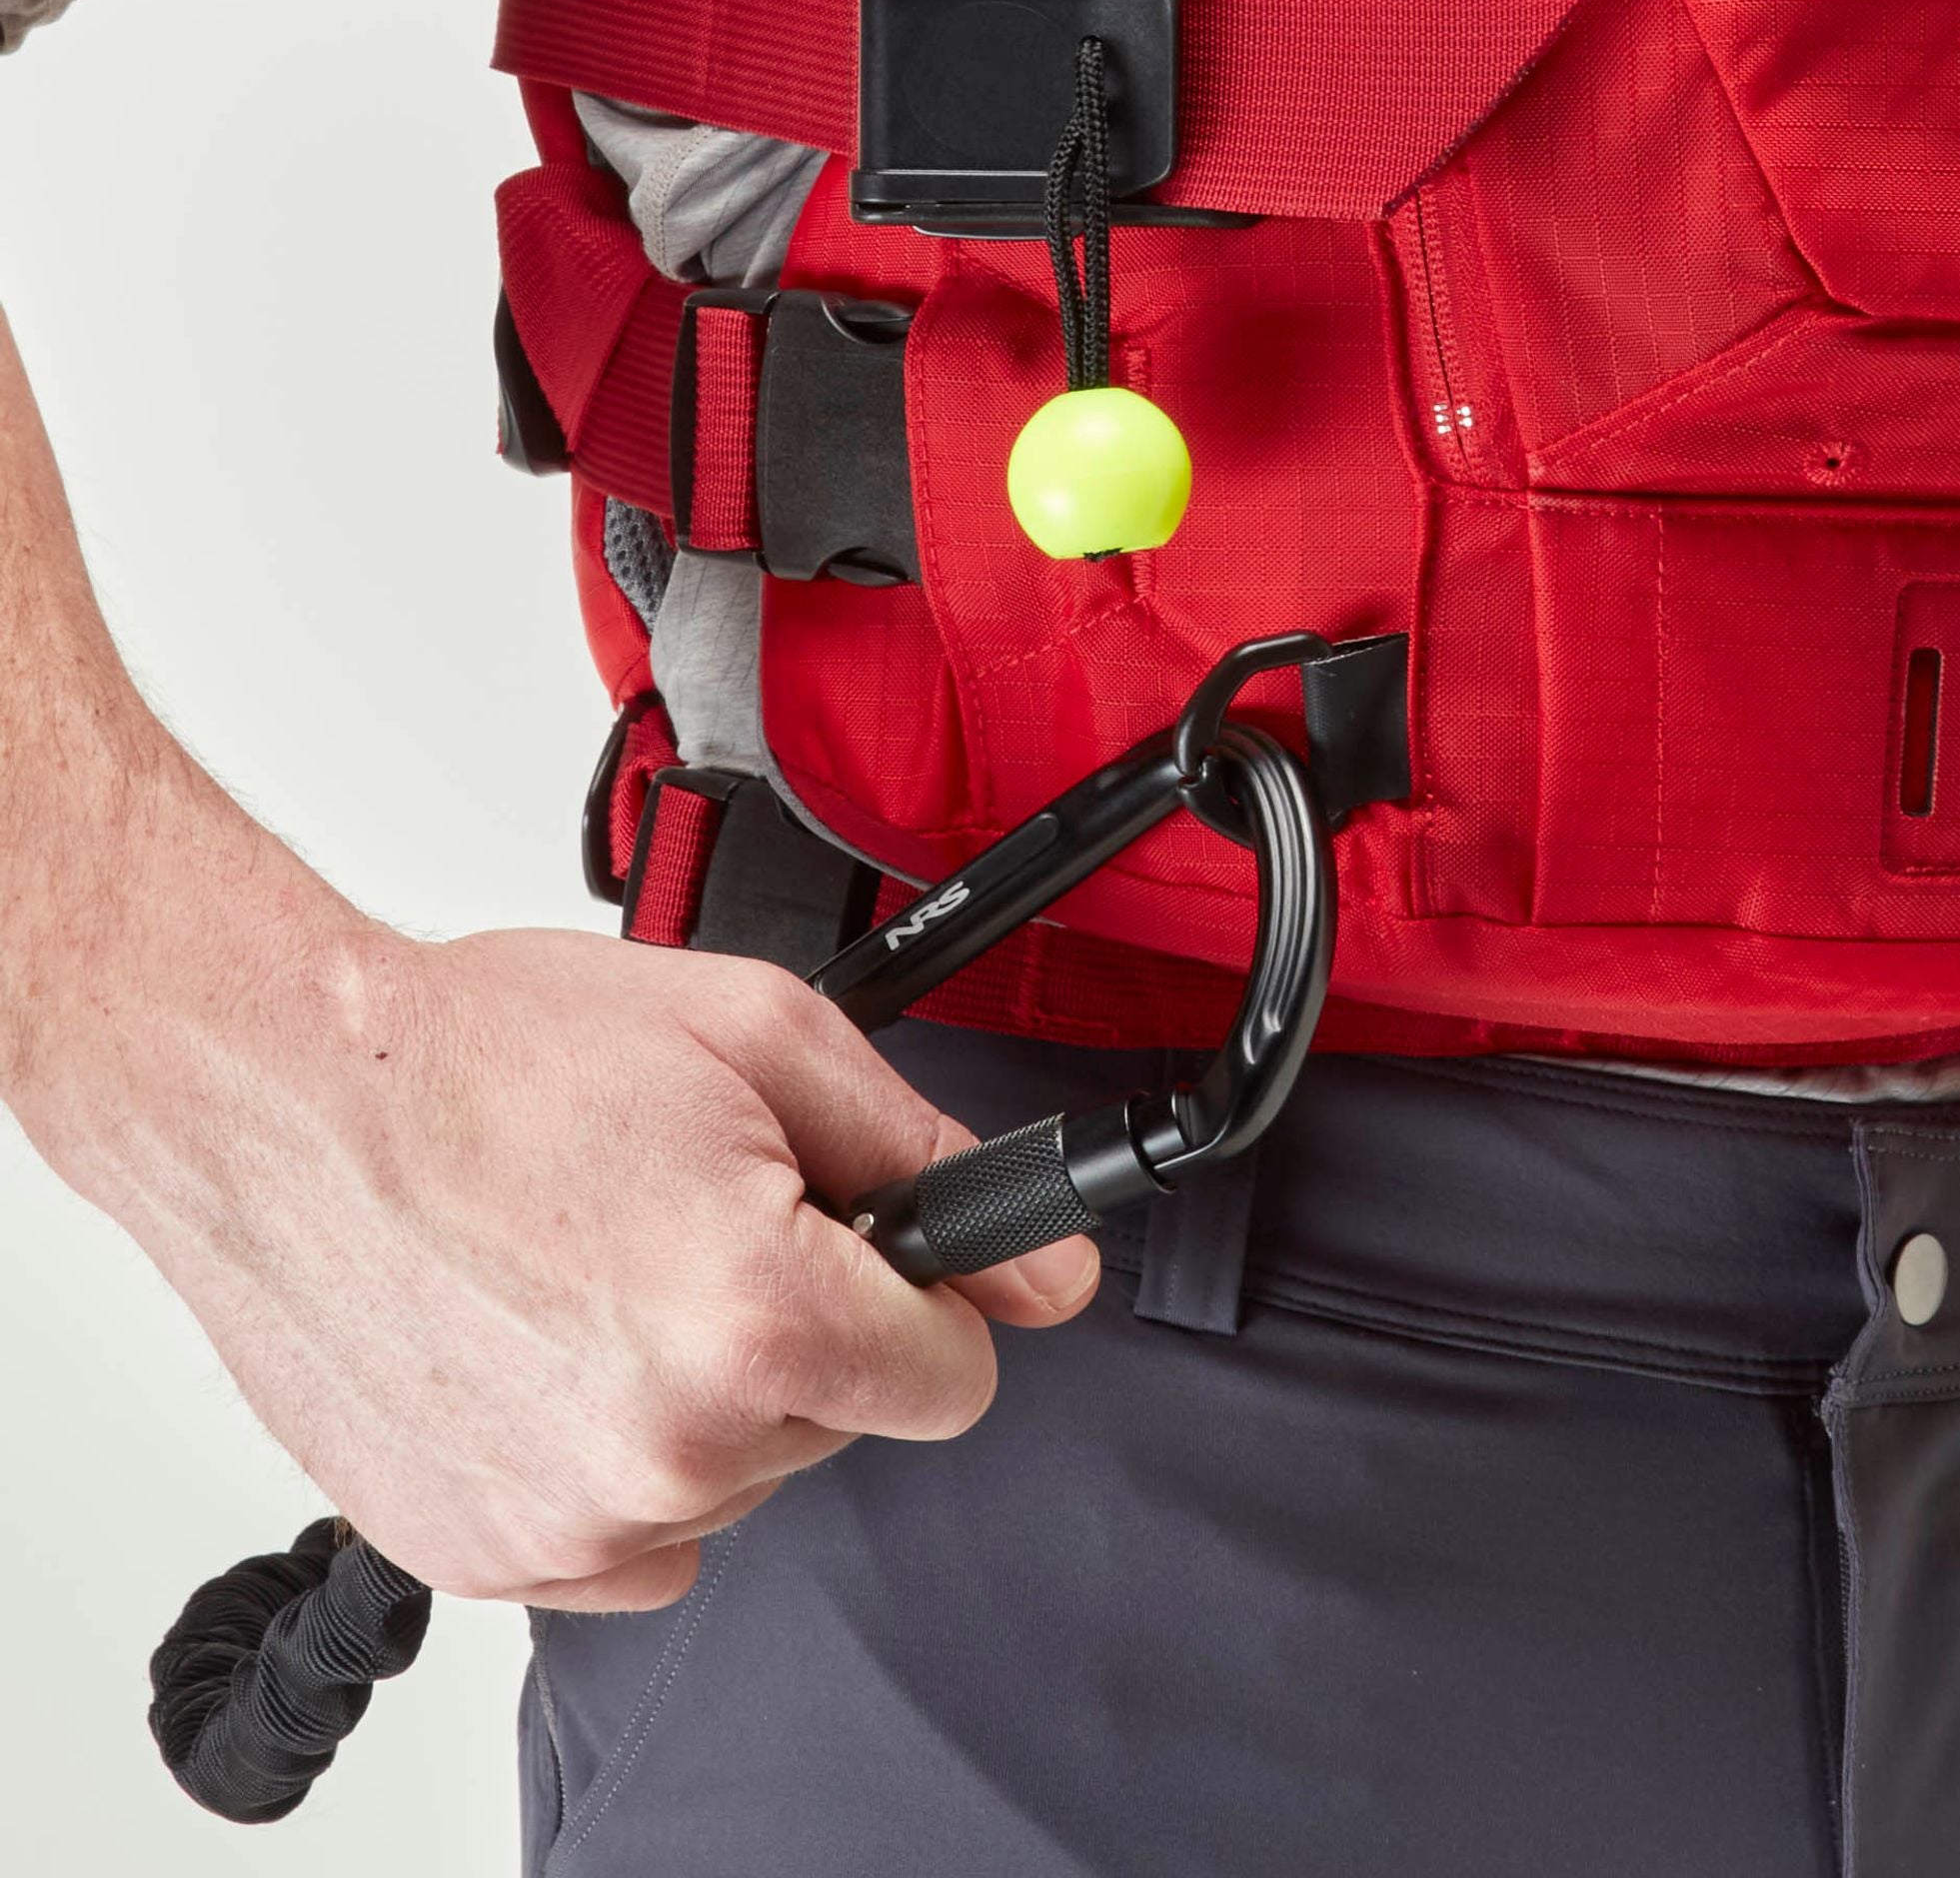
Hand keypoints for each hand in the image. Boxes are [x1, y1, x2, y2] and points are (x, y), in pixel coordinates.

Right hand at [21, 920, 1100, 1612]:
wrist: (282, 1092)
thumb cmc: (489, 1053)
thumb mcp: (758, 1036)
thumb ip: (926, 1158)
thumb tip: (1047, 1267)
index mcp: (754, 1317)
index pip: (955, 1378)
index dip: (922, 1300)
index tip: (866, 1257)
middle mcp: (671, 1447)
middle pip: (841, 1421)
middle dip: (800, 1325)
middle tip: (689, 1221)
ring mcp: (571, 1521)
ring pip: (739, 1478)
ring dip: (701, 1391)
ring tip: (598, 1268)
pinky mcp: (489, 1554)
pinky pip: (632, 1537)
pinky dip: (615, 1454)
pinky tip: (550, 1350)